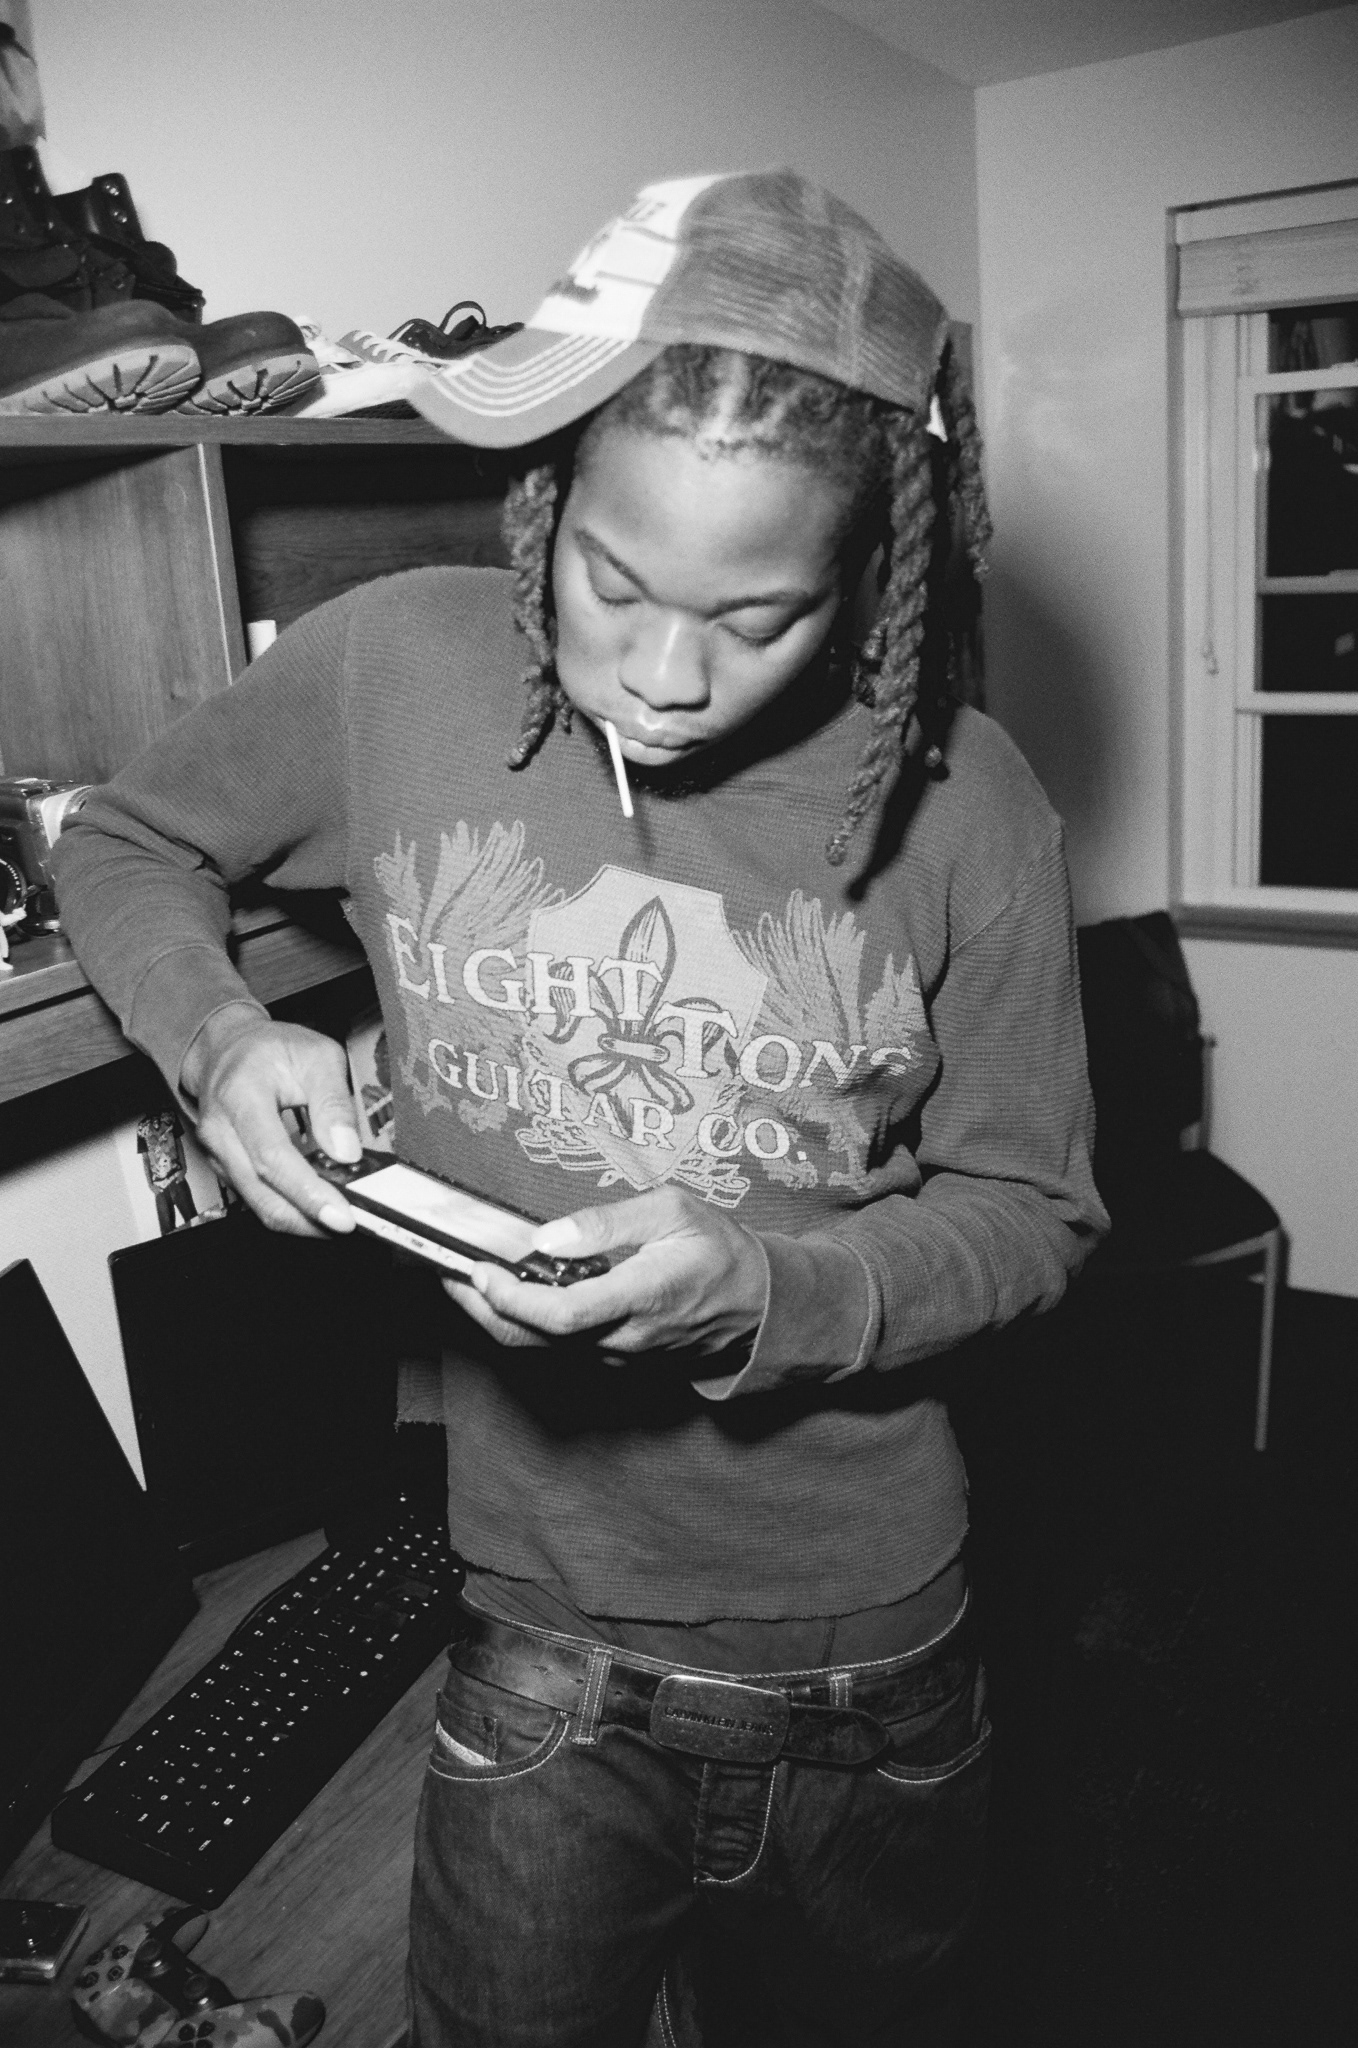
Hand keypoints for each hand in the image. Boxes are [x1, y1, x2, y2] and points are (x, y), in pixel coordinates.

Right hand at [180, 1003, 362, 1237]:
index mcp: (240, 1096)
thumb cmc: (271, 1049)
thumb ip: (333, 1102)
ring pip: (258, 1205)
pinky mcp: (225, 1168)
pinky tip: (319, 1206)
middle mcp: (220, 1131)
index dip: (307, 1192)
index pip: (272, 1157)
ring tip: (340, 1220)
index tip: (341, 1215)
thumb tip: (347, 1152)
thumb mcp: (316, 1056)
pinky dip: (291, 1209)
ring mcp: (217, 1154)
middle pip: (261, 1193)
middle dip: (308, 1219)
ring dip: (301, 1221)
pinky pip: (257, 1198)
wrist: (227, 1048)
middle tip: (349, 1225)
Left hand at [444, 1185, 768, 1360]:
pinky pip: (558, 1348)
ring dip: (495, 1316)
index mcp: (644, 1295)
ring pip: (542, 1348)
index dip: (512, 1298)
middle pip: (537, 1339)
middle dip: (482, 1309)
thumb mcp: (673, 1210)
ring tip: (461, 1278)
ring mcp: (620, 1354)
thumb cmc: (718, 1249)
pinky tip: (504, 1292)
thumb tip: (548, 1237)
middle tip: (444, 1274)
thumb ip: (608, 1223)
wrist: (758, 1306)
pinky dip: (522, 1322)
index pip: (563, 1315)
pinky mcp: (615, 1359)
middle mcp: (626, 1336)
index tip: (478, 1269)